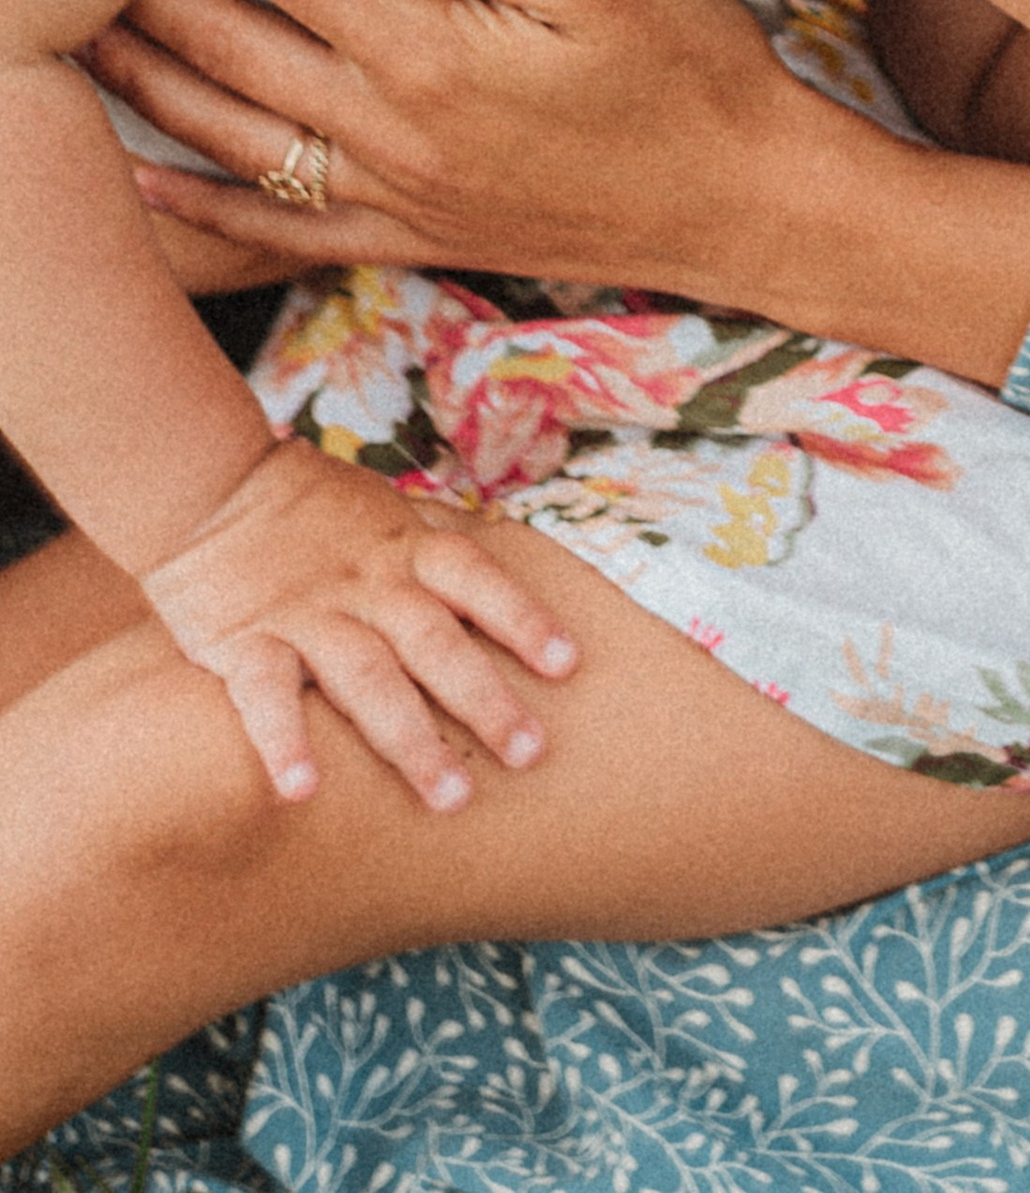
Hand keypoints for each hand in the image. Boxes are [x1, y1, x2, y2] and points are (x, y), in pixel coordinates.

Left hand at [89, 0, 791, 297]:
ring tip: (80, 31)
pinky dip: (194, 210)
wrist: (746, 202)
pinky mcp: (411, 237)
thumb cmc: (687, 66)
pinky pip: (274, 232)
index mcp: (425, 52)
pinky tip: (142, 182)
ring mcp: (392, 196)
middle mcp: (387, 132)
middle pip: (231, 44)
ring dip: (147, 79)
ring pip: (229, 134)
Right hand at [139, 433, 578, 809]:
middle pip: (435, 642)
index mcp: (404, 548)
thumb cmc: (311, 507)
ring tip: (450, 797)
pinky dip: (282, 743)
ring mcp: (308, 613)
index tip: (568, 665)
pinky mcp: (244, 641)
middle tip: (530, 754)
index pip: (476, 579)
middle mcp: (366, 583)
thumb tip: (504, 577)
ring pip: (367, 678)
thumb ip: (432, 550)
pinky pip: (265, 696)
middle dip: (484, 700)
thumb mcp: (385, 512)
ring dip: (410, 740)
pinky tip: (301, 792)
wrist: (211, 482)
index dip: (523, 617)